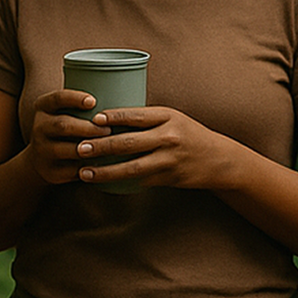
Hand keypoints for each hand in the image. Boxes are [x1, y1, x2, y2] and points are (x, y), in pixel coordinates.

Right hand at [22, 88, 111, 184]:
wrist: (41, 159)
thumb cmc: (65, 128)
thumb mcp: (64, 111)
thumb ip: (83, 102)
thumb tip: (121, 84)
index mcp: (43, 107)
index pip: (57, 98)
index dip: (75, 98)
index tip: (93, 101)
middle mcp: (39, 127)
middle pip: (63, 125)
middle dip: (88, 128)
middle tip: (109, 130)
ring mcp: (42, 150)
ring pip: (67, 149)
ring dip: (91, 148)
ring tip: (110, 146)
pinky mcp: (50, 171)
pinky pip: (72, 170)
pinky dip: (90, 167)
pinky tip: (105, 164)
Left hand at [73, 106, 242, 191]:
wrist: (217, 159)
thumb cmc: (188, 134)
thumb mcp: (172, 119)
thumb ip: (145, 119)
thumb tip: (106, 118)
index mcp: (168, 117)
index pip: (136, 115)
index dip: (113, 117)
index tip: (92, 120)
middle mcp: (168, 138)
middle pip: (128, 142)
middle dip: (101, 146)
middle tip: (79, 148)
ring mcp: (168, 160)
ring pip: (130, 168)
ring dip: (104, 171)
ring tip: (84, 172)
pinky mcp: (167, 179)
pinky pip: (138, 181)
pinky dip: (118, 183)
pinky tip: (102, 183)